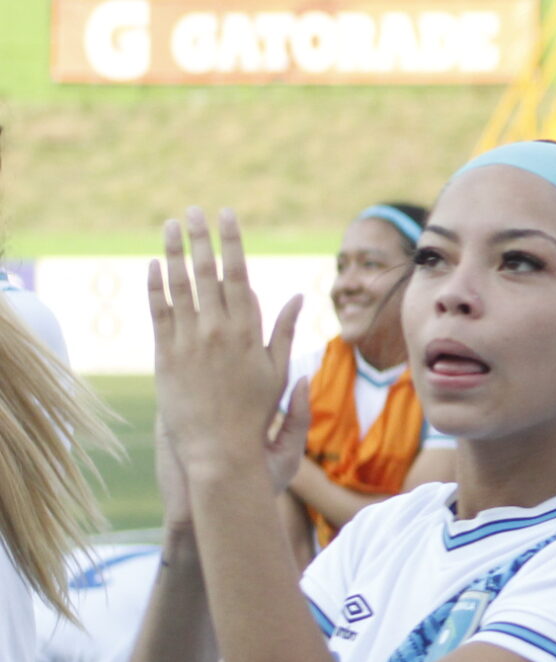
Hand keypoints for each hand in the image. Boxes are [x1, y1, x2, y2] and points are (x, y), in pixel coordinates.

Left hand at [147, 209, 303, 493]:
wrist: (221, 450)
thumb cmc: (256, 413)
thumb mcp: (278, 371)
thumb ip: (284, 330)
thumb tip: (297, 297)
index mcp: (248, 332)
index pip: (238, 275)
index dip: (232, 243)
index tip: (226, 217)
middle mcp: (217, 331)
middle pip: (207, 273)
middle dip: (201, 238)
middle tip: (194, 211)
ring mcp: (189, 342)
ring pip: (179, 287)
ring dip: (174, 253)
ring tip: (170, 226)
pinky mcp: (167, 356)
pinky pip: (159, 312)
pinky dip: (156, 287)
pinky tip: (153, 266)